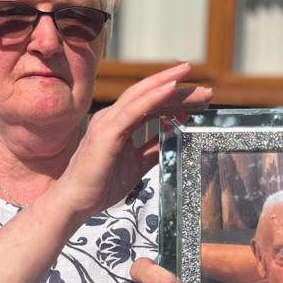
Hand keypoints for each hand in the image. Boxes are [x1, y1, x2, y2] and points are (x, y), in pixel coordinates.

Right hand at [55, 62, 210, 219]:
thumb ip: (153, 147)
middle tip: (206, 91)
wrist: (76, 201)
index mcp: (118, 124)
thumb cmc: (100, 185)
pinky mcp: (107, 131)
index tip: (198, 99)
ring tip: (193, 81)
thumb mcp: (137, 164)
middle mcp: (112, 117)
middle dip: (178, 90)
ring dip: (170, 86)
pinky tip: (171, 89)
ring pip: (143, 95)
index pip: (150, 104)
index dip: (174, 99)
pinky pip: (135, 109)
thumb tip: (174, 134)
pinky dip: (154, 97)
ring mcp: (108, 121)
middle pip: (149, 94)